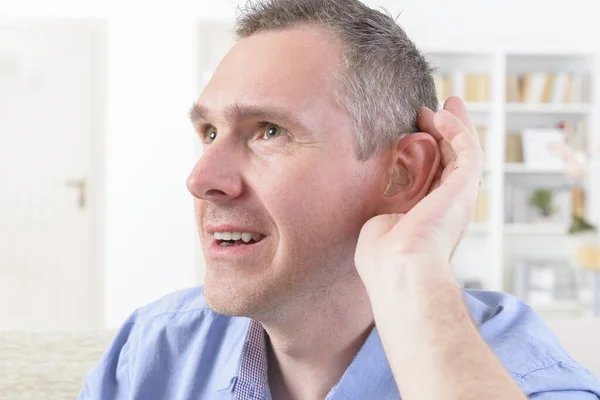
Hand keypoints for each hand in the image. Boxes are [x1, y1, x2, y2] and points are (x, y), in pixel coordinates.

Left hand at [355, 97, 483, 293]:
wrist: (399, 270)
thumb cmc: (382, 259)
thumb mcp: (377, 227)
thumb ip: (383, 213)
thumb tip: (381, 209)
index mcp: (427, 218)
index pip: (433, 180)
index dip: (429, 155)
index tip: (416, 133)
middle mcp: (446, 207)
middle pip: (453, 163)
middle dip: (448, 135)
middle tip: (440, 110)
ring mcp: (458, 198)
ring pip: (466, 154)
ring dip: (457, 126)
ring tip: (447, 104)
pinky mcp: (464, 188)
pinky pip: (467, 151)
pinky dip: (457, 131)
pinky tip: (441, 116)